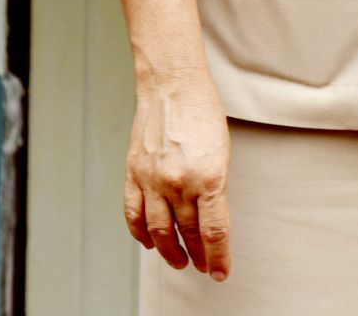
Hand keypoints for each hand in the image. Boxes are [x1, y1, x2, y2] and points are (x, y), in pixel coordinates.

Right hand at [123, 69, 230, 280]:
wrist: (173, 86)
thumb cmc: (204, 113)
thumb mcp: (223, 152)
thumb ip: (215, 186)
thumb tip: (212, 217)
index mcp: (209, 177)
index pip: (214, 230)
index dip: (219, 256)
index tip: (222, 272)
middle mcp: (179, 183)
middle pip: (188, 232)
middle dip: (199, 255)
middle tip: (205, 267)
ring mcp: (152, 180)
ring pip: (159, 230)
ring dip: (170, 251)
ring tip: (181, 261)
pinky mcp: (133, 174)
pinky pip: (134, 213)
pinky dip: (140, 233)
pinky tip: (149, 242)